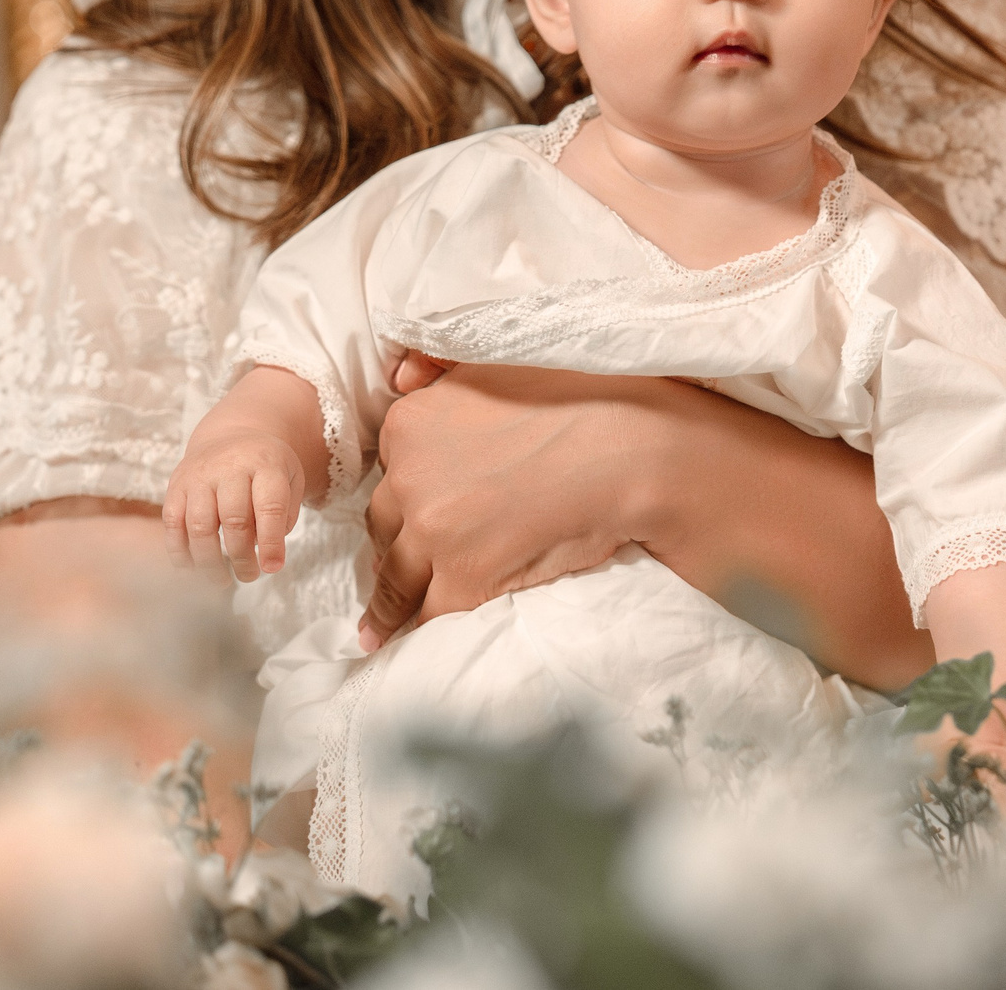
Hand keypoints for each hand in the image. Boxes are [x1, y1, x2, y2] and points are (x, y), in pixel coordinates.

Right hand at [163, 418, 305, 583]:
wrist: (231, 435)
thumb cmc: (265, 467)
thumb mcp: (289, 480)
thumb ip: (284, 516)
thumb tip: (266, 555)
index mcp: (265, 463)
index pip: (269, 507)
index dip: (271, 543)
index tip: (273, 568)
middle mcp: (230, 466)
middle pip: (234, 520)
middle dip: (242, 557)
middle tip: (249, 576)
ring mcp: (199, 475)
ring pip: (200, 525)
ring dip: (210, 561)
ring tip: (222, 580)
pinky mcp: (176, 485)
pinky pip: (173, 523)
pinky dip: (180, 552)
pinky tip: (193, 568)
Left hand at [359, 363, 678, 649]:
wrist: (628, 447)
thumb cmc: (576, 396)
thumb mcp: (492, 361)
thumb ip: (439, 368)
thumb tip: (401, 371)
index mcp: (409, 425)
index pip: (391, 473)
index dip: (406, 496)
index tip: (415, 513)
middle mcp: (408, 478)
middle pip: (386, 524)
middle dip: (397, 545)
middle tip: (401, 569)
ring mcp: (432, 533)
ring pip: (395, 579)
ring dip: (388, 605)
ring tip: (377, 632)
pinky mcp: (463, 579)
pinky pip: (430, 614)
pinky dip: (425, 628)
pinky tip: (415, 644)